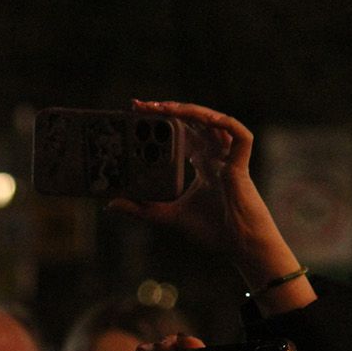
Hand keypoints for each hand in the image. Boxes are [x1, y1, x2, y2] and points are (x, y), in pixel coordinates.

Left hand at [109, 100, 316, 316]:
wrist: (239, 245)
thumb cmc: (212, 230)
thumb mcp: (166, 215)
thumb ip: (140, 209)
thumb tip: (110, 204)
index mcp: (200, 163)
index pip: (179, 132)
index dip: (161, 120)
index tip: (136, 113)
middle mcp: (214, 155)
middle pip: (191, 122)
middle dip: (167, 110)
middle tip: (138, 105)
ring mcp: (228, 157)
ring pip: (212, 121)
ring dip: (188, 110)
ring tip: (162, 107)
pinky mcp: (241, 164)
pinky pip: (238, 134)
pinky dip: (222, 122)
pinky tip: (202, 117)